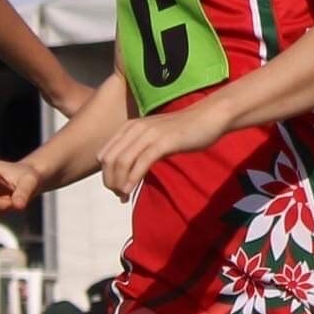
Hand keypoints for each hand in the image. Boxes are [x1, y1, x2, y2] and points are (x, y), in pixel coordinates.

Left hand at [99, 105, 218, 200]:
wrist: (208, 118)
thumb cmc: (183, 130)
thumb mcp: (155, 138)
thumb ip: (139, 150)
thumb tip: (127, 174)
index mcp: (130, 127)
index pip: (105, 153)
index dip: (106, 174)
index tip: (115, 189)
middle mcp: (135, 128)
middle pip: (110, 159)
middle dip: (110, 181)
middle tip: (119, 196)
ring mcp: (149, 134)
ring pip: (122, 161)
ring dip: (119, 183)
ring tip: (123, 196)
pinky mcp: (163, 142)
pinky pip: (141, 162)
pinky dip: (132, 179)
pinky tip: (130, 191)